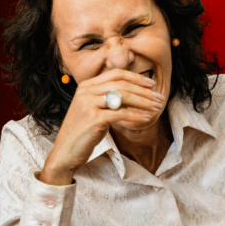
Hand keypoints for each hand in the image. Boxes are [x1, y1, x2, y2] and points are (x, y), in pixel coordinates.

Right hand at [39, 69, 161, 184]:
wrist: (65, 151)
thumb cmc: (82, 132)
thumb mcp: (93, 109)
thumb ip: (107, 99)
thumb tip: (134, 93)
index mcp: (86, 85)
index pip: (116, 74)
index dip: (136, 77)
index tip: (151, 84)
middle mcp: (86, 91)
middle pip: (122, 84)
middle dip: (144, 91)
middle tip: (159, 98)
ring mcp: (89, 104)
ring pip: (123, 97)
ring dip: (144, 102)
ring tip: (156, 107)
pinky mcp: (94, 119)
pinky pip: (121, 114)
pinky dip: (136, 115)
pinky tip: (147, 118)